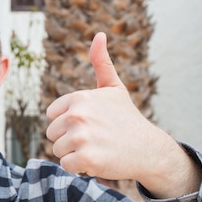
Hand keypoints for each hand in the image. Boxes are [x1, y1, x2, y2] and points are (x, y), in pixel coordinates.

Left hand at [46, 32, 200, 197]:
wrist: (149, 149)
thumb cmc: (127, 119)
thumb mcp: (113, 88)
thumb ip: (101, 63)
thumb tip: (99, 34)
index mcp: (78, 98)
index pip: (52, 116)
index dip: (68, 123)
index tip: (90, 123)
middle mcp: (77, 115)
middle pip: (52, 134)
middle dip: (69, 139)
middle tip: (95, 138)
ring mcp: (81, 137)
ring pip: (58, 150)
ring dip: (74, 154)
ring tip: (97, 148)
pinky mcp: (85, 158)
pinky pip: (66, 166)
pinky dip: (80, 167)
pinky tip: (98, 160)